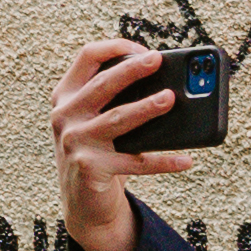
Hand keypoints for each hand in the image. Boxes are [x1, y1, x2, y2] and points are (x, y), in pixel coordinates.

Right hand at [51, 41, 189, 250]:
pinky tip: (185, 159)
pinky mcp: (89, 168)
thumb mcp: (96, 120)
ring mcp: (75, 142)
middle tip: (158, 60)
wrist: (83, 202)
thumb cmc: (99, 151)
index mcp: (66, 96)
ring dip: (146, 108)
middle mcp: (65, 116)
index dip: (116, 48)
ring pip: (117, 118)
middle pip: (102, 84)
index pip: (87, 57)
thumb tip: (167, 84)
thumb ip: (115, 98)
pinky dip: (162, 161)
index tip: (144, 50)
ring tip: (170, 99)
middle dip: (132, 69)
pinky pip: (134, 162)